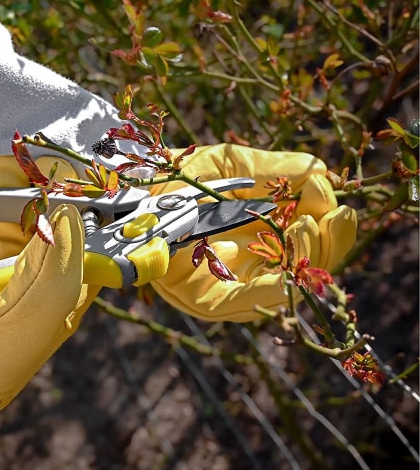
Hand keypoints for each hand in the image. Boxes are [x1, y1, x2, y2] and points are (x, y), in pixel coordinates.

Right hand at [0, 157, 98, 444]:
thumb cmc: (11, 344)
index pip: (79, 238)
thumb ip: (66, 250)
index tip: (77, 176)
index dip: (80, 206)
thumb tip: (69, 208)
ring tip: (3, 163)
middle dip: (37, 189)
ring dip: (2, 189)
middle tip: (35, 159)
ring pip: (1, 220)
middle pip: (39, 221)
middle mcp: (32, 276)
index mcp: (64, 287)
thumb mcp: (52, 298)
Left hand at [149, 144, 356, 322]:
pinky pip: (242, 305)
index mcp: (264, 236)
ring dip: (303, 263)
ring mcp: (230, 286)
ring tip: (306, 228)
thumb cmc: (185, 173)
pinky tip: (289, 275)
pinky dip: (269, 293)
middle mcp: (251, 265)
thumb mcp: (237, 165)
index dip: (327, 225)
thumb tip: (322, 181)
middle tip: (329, 215)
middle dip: (324, 245)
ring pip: (282, 290)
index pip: (309, 242)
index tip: (331, 200)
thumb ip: (280, 172)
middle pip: (303, 270)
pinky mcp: (204, 300)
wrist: (138, 181)